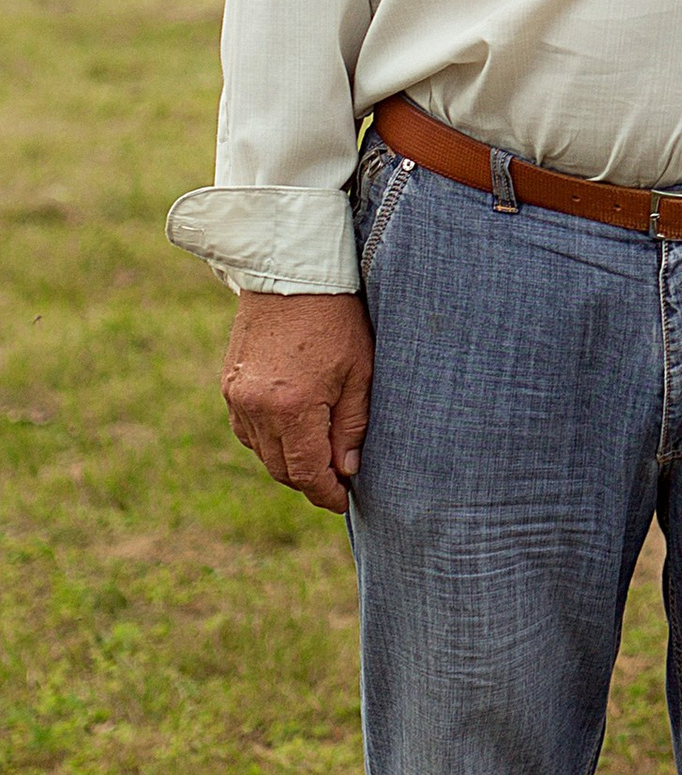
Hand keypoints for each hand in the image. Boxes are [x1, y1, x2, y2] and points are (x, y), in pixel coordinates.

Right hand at [223, 290, 373, 512]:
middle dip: (310, 481)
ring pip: (261, 452)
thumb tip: (347, 470)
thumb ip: (352, 426)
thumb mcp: (360, 373)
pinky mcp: (229, 384)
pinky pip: (246, 430)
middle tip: (337, 481)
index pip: (306, 472)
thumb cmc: (337, 319)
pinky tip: (292, 431)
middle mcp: (256, 407)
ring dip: (288, 461)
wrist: (291, 274)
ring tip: (319, 456)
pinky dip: (268, 440)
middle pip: (281, 469)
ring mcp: (236, 396)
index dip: (326, 493)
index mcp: (292, 407)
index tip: (343, 499)